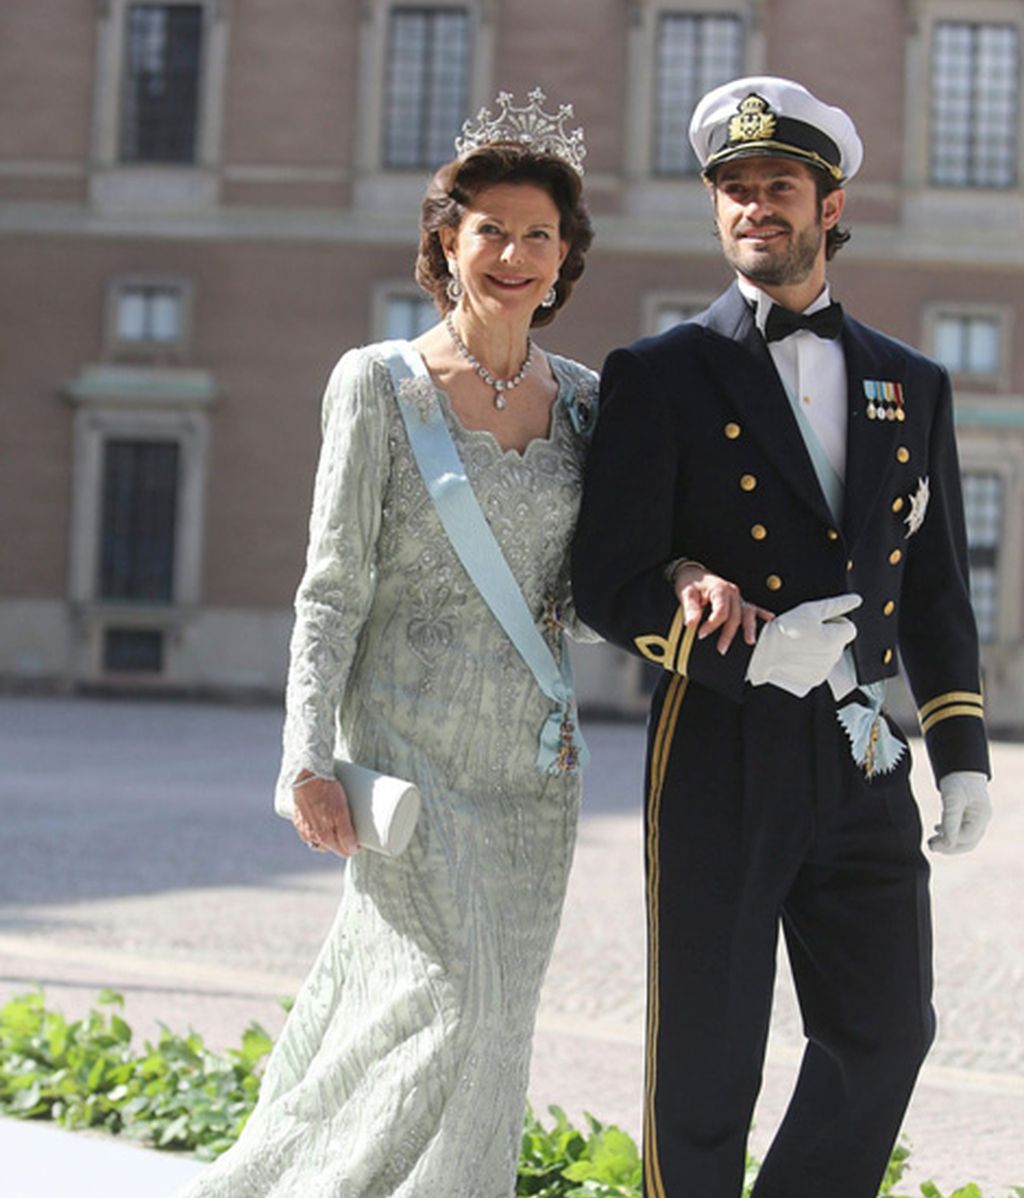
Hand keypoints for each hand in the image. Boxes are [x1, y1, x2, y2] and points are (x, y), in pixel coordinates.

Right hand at [291, 773, 358, 857]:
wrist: (307, 776)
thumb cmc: (326, 792)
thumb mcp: (341, 813)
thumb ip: (346, 833)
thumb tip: (352, 849)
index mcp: (324, 837)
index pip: (342, 851)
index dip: (353, 847)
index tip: (360, 840)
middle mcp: (312, 836)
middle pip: (331, 847)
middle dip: (341, 843)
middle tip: (351, 832)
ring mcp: (304, 828)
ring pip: (318, 841)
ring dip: (328, 839)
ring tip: (336, 829)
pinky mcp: (298, 819)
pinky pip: (308, 831)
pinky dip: (316, 831)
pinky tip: (321, 824)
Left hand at [673, 563, 774, 654]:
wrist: (693, 573)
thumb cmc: (691, 582)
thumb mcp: (686, 593)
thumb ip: (690, 609)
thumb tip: (691, 624)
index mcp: (720, 590)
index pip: (721, 612)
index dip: (712, 625)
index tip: (701, 634)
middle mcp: (732, 592)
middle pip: (735, 616)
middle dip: (728, 634)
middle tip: (721, 648)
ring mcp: (738, 596)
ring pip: (747, 613)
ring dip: (749, 627)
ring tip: (750, 641)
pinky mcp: (739, 600)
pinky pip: (753, 607)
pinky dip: (762, 613)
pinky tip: (769, 619)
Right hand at [746, 593, 861, 697]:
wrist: (761, 652)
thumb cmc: (782, 631)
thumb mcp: (810, 610)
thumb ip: (836, 604)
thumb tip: (855, 600)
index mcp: (835, 640)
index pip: (849, 627)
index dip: (834, 620)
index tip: (818, 621)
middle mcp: (833, 657)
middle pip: (839, 640)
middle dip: (827, 634)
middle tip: (806, 629)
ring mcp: (824, 670)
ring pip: (830, 653)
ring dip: (820, 646)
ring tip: (800, 641)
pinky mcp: (815, 678)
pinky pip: (821, 665)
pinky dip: (813, 659)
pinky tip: (799, 653)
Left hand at [929, 771, 990, 853]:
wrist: (960, 767)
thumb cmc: (958, 780)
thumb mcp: (952, 799)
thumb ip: (950, 821)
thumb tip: (947, 844)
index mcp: (982, 816)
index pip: (967, 837)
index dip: (951, 842)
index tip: (933, 842)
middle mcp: (981, 820)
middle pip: (967, 842)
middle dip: (949, 847)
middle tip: (931, 846)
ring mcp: (976, 819)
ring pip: (963, 838)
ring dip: (948, 841)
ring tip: (931, 841)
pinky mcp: (968, 816)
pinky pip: (960, 830)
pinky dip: (948, 833)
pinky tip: (937, 830)